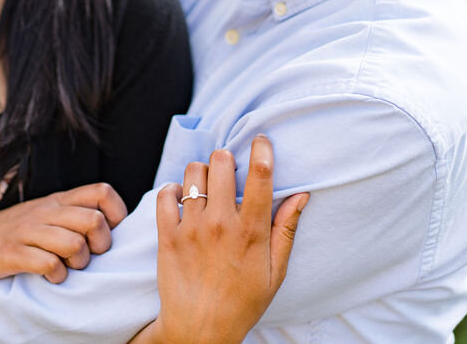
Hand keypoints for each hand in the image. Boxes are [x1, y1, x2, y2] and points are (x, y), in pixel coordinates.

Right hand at [0, 182, 127, 283]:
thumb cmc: (12, 233)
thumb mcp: (44, 215)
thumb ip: (72, 216)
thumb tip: (111, 229)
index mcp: (58, 200)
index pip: (102, 191)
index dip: (116, 214)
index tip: (106, 234)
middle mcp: (45, 211)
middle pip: (94, 220)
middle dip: (100, 245)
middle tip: (87, 257)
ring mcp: (27, 231)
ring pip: (74, 243)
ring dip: (78, 263)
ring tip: (67, 267)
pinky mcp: (11, 252)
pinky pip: (48, 264)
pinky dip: (55, 275)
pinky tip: (49, 275)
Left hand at [142, 136, 307, 343]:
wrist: (200, 330)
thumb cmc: (242, 302)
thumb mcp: (276, 272)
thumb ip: (286, 230)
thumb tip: (301, 194)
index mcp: (252, 232)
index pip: (261, 177)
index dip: (262, 150)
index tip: (260, 140)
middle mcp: (221, 224)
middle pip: (221, 162)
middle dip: (227, 159)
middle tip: (229, 171)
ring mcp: (192, 228)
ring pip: (193, 173)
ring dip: (200, 173)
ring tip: (206, 187)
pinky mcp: (167, 236)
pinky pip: (165, 194)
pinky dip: (172, 190)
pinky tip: (181, 199)